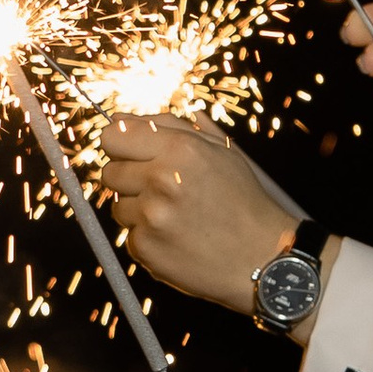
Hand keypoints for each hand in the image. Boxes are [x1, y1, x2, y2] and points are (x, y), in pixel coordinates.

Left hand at [95, 116, 298, 308]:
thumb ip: (171, 126)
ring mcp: (152, 216)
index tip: (130, 155)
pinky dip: (149, 237)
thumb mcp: (219, 150)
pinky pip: (130, 236)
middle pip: (109, 171)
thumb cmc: (241, 199)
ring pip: (117, 206)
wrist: (263, 256)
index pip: (114, 135)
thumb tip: (121, 116)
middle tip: (161, 191)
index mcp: (180, 148)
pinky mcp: (147, 248)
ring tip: (174, 217)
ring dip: (138, 210)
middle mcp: (162, 179)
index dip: (120, 145)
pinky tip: (177, 238)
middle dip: (129, 179)